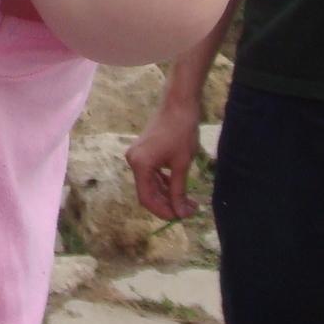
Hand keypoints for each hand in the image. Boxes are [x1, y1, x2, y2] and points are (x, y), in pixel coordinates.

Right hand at [125, 100, 204, 220]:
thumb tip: (181, 214)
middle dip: (168, 204)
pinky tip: (180, 188)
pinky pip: (152, 174)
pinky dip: (165, 183)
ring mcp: (138, 156)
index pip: (147, 198)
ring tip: (189, 202)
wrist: (178, 105)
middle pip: (148, 192)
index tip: (181, 218)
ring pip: (151, 185)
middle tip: (189, 211)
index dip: (163, 211)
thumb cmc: (180, 132)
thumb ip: (179, 191)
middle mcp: (134, 161)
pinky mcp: (144, 152)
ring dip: (168, 195)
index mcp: (140, 165)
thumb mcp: (181, 165)